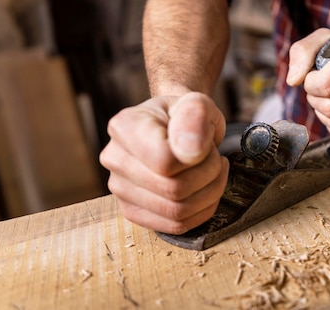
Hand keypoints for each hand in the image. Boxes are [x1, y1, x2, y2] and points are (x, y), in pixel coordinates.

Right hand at [99, 92, 228, 233]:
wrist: (176, 129)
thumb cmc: (186, 116)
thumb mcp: (197, 103)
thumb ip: (195, 115)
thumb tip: (190, 151)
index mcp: (125, 127)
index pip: (164, 160)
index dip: (198, 158)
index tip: (208, 144)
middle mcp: (114, 159)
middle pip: (174, 189)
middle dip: (209, 174)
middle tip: (216, 157)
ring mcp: (120, 189)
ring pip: (177, 211)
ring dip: (209, 193)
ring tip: (213, 171)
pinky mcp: (133, 211)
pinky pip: (175, 226)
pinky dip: (202, 210)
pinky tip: (206, 189)